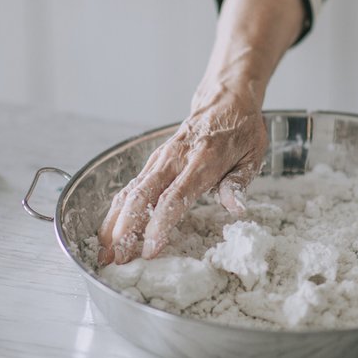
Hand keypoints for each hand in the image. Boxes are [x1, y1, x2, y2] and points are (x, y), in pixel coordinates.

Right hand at [96, 82, 265, 264]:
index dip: (160, 225)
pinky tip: (109, 230)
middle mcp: (175, 159)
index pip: (175, 197)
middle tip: (117, 259)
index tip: (149, 250)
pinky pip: (130, 186)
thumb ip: (239, 183)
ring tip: (104, 251)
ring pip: (130, 192)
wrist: (226, 98)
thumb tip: (235, 208)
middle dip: (126, 229)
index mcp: (203, 161)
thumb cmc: (241, 130)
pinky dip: (117, 210)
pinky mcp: (154, 161)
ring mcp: (160, 159)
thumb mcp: (252, 154)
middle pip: (142, 196)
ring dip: (114, 222)